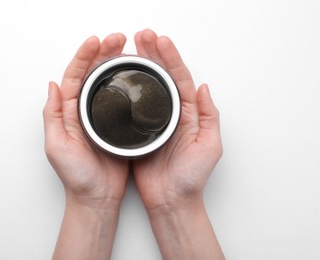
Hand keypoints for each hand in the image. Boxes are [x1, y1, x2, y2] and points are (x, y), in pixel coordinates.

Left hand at [43, 33, 128, 259]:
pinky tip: (136, 75)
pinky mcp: (118, 125)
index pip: (74, 76)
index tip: (96, 42)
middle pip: (92, 74)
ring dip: (116, 63)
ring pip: (108, 83)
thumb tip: (52, 85)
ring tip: (127, 49)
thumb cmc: (76, 176)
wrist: (97, 197)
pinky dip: (127, 83)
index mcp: (68, 112)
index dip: (84, 56)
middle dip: (103, 53)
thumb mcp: (57, 146)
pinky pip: (122, 99)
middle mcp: (84, 111)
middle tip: (118, 39)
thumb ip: (53, 115)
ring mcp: (102, 117)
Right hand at [132, 29, 223, 259]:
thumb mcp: (209, 146)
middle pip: (162, 77)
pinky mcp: (137, 132)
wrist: (171, 200)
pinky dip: (125, 90)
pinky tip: (118, 78)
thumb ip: (209, 116)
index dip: (170, 58)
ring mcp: (153, 122)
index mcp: (189, 113)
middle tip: (141, 37)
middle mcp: (171, 114)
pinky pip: (130, 107)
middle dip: (153, 54)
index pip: (180, 78)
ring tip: (128, 49)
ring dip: (138, 67)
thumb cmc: (191, 178)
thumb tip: (204, 87)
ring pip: (145, 88)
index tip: (159, 41)